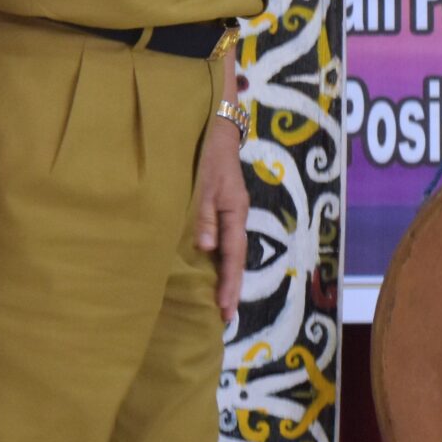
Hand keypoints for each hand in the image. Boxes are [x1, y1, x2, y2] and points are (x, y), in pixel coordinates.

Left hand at [195, 119, 247, 320]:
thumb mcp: (205, 182)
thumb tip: (208, 249)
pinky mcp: (218, 207)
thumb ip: (205, 214)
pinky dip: (217, 260)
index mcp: (235, 211)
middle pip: (235, 258)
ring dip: (224, 276)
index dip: (229, 283)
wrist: (215, 124)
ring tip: (218, 302)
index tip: (224, 310)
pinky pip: (220, 240)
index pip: (234, 255)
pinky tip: (209, 270)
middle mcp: (235, 215)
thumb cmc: (208, 152)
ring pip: (229, 250)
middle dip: (230, 287)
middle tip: (224, 317)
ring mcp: (228, 211)